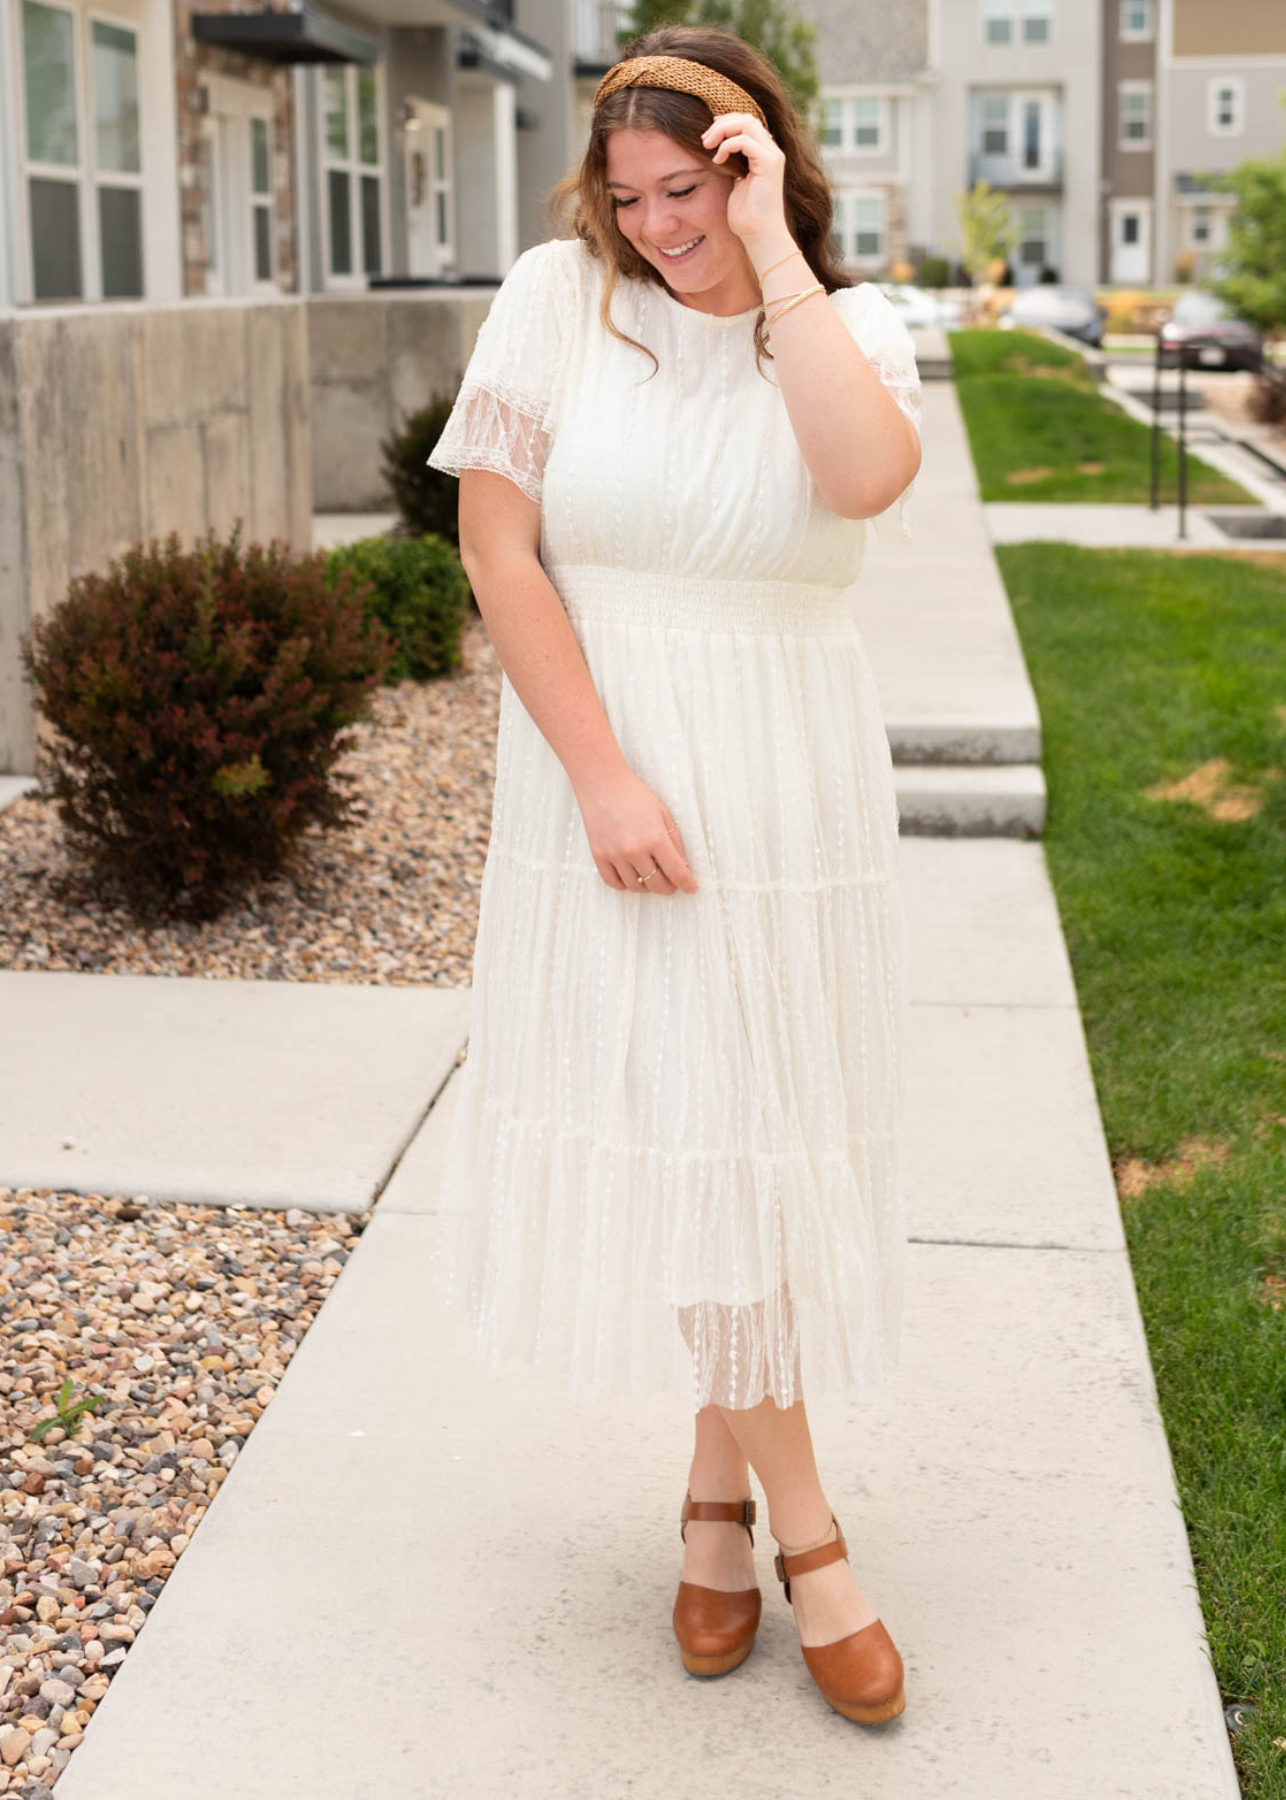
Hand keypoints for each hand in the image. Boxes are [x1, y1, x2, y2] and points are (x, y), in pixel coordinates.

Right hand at [573, 766, 697, 894]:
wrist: (602, 784)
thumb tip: (683, 865)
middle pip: (657, 884)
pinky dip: (625, 884)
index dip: (687, 884)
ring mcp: (615, 855)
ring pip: (636, 887)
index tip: (691, 888)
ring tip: (651, 877)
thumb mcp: (663, 814)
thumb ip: (674, 841)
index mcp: (655, 838)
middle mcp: (635, 850)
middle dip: (669, 887)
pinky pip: (614, 883)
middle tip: (671, 884)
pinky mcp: (599, 856)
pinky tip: (631, 876)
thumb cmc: (635, 796)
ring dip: (647, 886)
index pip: (677, 872)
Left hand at [701, 112, 789, 249]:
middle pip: (746, 118)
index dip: (726, 123)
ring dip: (723, 131)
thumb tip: (716, 151)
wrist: (759, 235)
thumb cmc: (746, 216)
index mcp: (764, 154)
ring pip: (747, 123)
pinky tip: (718, 161)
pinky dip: (728, 146)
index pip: (747, 123)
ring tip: (707, 145)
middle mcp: (771, 151)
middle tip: (704, 139)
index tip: (708, 134)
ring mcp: (772, 156)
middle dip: (722, 124)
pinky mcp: (769, 164)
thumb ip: (732, 164)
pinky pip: (745, 141)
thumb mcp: (735, 183)